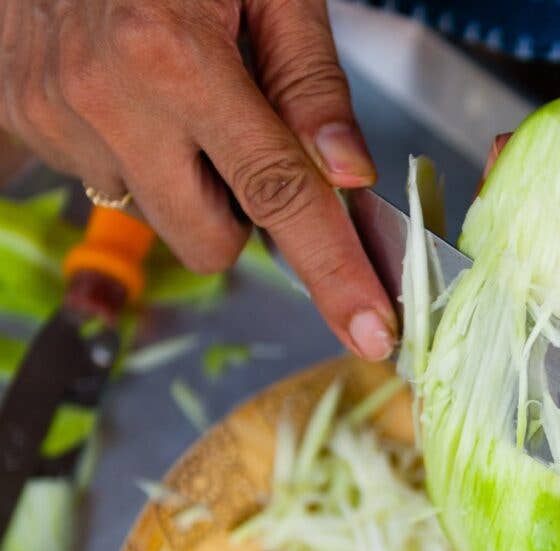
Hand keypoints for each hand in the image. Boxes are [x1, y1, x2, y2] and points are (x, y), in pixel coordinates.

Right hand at [0, 0, 394, 358]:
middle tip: (246, 141)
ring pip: (157, 217)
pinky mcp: (22, 117)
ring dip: (188, 182)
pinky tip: (137, 94)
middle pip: (210, 242)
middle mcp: (107, 96)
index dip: (333, 272)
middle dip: (245, 217)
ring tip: (183, 98)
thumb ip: (311, 81)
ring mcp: (54, 113)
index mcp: (177, 56)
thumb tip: (351, 176)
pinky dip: (140, 155)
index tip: (370, 331)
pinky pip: (106, 180)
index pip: (279, 196)